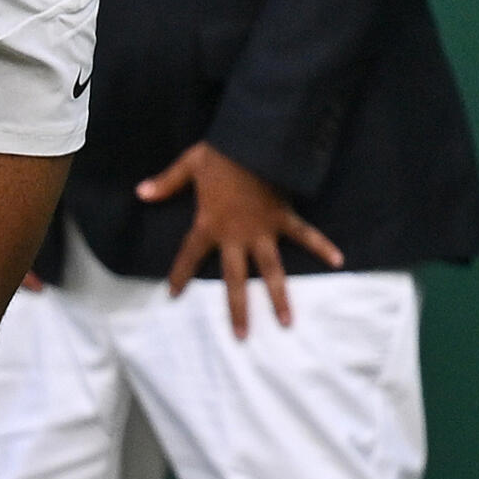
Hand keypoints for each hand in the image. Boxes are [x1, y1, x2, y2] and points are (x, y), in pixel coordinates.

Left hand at [134, 142, 341, 337]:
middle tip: (242, 337)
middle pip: (235, 279)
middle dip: (237, 309)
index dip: (180, 274)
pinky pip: (305, 235)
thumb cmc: (220, 153)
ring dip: (279, 297)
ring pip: (271, 270)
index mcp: (209, 224)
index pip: (189, 255)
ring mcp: (262, 230)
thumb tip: (140, 192)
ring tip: (287, 323)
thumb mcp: (189, 165)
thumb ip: (166, 183)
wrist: (252, 141)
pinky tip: (338, 260)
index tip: (172, 294)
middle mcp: (236, 236)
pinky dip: (322, 246)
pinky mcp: (283, 218)